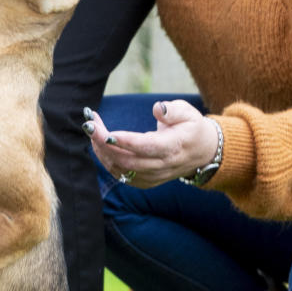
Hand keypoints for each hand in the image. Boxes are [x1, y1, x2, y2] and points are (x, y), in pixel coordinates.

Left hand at [81, 99, 220, 187]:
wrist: (202, 153)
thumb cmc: (191, 127)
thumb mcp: (189, 112)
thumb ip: (173, 110)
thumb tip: (157, 108)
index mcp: (174, 146)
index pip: (146, 146)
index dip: (125, 141)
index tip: (106, 132)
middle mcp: (163, 165)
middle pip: (128, 160)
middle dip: (104, 143)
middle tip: (89, 125)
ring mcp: (154, 176)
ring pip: (121, 169)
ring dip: (101, 151)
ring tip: (92, 130)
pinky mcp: (146, 182)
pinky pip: (122, 176)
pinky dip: (106, 161)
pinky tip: (98, 145)